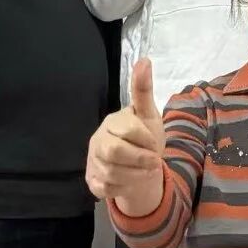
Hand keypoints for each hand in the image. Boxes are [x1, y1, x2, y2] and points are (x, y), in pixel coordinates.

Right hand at [86, 59, 165, 216]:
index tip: (155, 144)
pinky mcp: (92, 180)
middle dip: (139, 160)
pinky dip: (123, 188)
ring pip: (111, 173)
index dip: (146, 140)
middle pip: (114, 152)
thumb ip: (143, 90)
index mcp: (112, 121)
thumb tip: (144, 59)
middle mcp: (97, 139)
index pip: (128, 129)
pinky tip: (130, 181)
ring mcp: (92, 160)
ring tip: (145, 171)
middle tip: (153, 162)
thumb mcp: (149, 115)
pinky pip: (106, 188)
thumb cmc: (145, 139)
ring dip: (135, 176)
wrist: (141, 168)